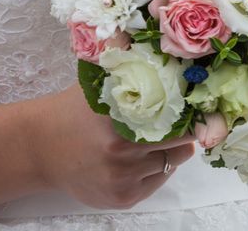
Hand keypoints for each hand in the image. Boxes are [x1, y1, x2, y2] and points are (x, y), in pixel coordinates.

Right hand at [33, 84, 195, 208]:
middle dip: (187, 130)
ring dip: (171, 149)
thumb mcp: (100, 83)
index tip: (206, 106)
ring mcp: (122, 178)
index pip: (178, 118)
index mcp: (120, 118)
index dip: (195, 112)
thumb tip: (169, 49)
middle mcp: (122, 150)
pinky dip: (158, 167)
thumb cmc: (76, 110)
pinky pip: (159, 179)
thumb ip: (133, 68)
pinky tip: (139, 155)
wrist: (41, 148)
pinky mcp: (122, 198)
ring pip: (173, 161)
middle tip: (184, 118)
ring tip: (152, 135)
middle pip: (182, 142)